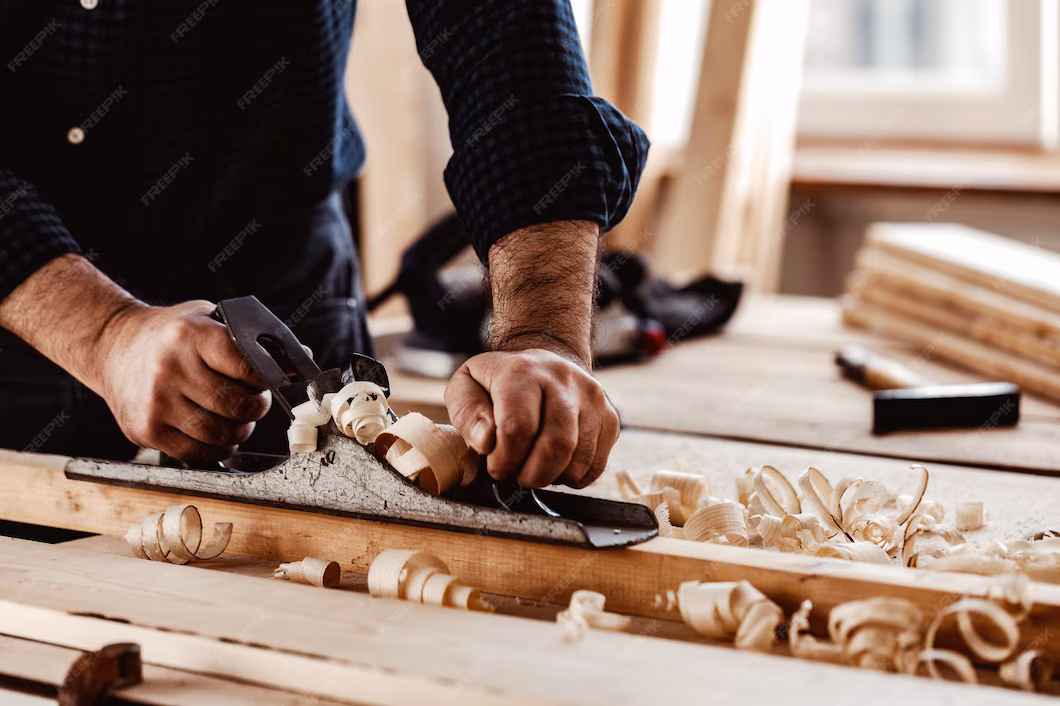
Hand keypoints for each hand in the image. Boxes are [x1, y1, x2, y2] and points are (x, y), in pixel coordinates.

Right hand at [97, 300, 271, 462]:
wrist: (111, 346)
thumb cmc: (172, 335)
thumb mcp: (208, 320)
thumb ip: (249, 340)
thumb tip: (301, 360)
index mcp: (192, 335)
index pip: (248, 367)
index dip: (266, 380)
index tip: (266, 381)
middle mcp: (171, 368)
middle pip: (238, 406)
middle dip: (256, 408)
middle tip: (253, 403)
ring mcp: (156, 402)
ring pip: (220, 434)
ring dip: (240, 432)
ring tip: (236, 420)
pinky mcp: (145, 429)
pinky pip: (196, 453)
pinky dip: (217, 449)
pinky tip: (217, 436)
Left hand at [445, 348, 619, 487]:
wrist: (544, 366)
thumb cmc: (499, 384)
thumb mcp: (466, 388)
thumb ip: (469, 415)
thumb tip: (487, 442)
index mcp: (523, 372)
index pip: (518, 427)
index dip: (504, 459)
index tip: (496, 467)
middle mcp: (564, 380)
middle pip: (556, 446)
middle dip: (531, 475)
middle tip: (518, 475)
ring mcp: (593, 398)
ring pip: (578, 460)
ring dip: (552, 477)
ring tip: (535, 466)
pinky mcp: (610, 418)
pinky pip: (596, 466)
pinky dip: (573, 478)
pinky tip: (556, 464)